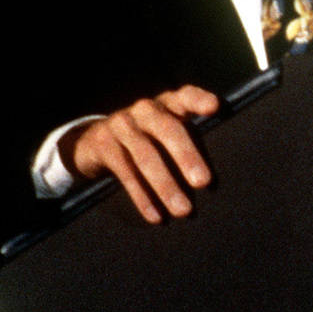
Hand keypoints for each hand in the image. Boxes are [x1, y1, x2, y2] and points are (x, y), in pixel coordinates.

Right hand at [60, 85, 219, 222]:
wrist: (96, 140)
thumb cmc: (148, 137)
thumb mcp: (167, 130)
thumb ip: (191, 138)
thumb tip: (216, 175)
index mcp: (168, 103)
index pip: (187, 96)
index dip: (200, 100)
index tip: (215, 107)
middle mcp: (146, 109)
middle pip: (168, 129)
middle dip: (187, 156)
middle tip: (203, 182)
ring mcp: (122, 124)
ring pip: (146, 156)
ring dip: (165, 185)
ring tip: (183, 210)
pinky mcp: (104, 144)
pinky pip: (125, 173)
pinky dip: (142, 197)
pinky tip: (156, 215)